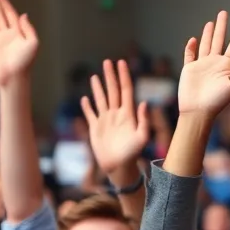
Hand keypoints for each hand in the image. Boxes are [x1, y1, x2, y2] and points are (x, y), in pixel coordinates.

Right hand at [81, 59, 150, 174]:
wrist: (119, 168)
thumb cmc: (132, 154)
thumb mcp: (142, 137)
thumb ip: (144, 120)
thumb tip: (144, 103)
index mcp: (127, 114)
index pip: (125, 90)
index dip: (123, 76)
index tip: (121, 63)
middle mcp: (116, 114)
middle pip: (113, 91)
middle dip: (110, 76)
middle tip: (107, 61)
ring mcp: (106, 121)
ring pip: (101, 100)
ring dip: (98, 88)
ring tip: (95, 76)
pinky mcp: (96, 129)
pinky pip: (90, 114)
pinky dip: (87, 106)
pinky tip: (85, 98)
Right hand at [178, 10, 229, 119]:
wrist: (198, 111)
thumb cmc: (218, 101)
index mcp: (228, 66)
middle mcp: (216, 64)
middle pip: (220, 40)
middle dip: (222, 27)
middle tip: (223, 12)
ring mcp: (202, 66)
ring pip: (206, 45)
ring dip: (208, 34)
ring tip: (211, 22)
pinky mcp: (190, 69)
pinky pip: (190, 55)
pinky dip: (191, 47)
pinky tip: (194, 40)